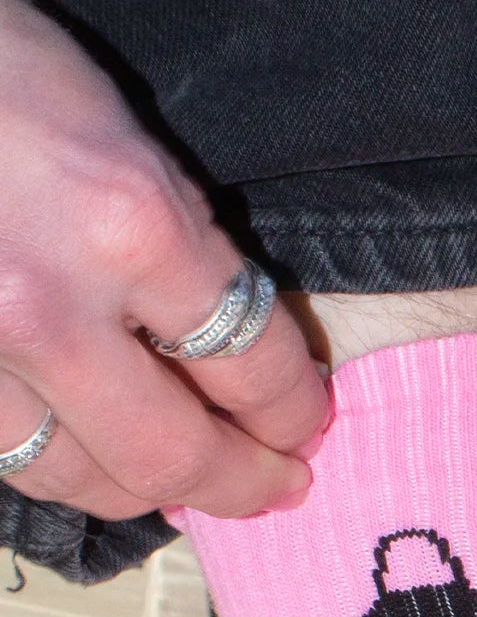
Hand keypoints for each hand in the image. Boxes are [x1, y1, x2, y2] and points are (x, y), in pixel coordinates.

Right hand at [0, 0, 326, 520]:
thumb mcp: (114, 126)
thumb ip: (177, 243)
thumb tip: (232, 350)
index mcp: (128, 223)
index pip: (253, 366)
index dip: (294, 412)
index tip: (306, 424)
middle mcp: (45, 302)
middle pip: (172, 454)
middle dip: (242, 483)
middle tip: (276, 484)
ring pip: (75, 476)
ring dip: (144, 490)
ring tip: (184, 482)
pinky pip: (1, 452)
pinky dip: (56, 463)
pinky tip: (89, 455)